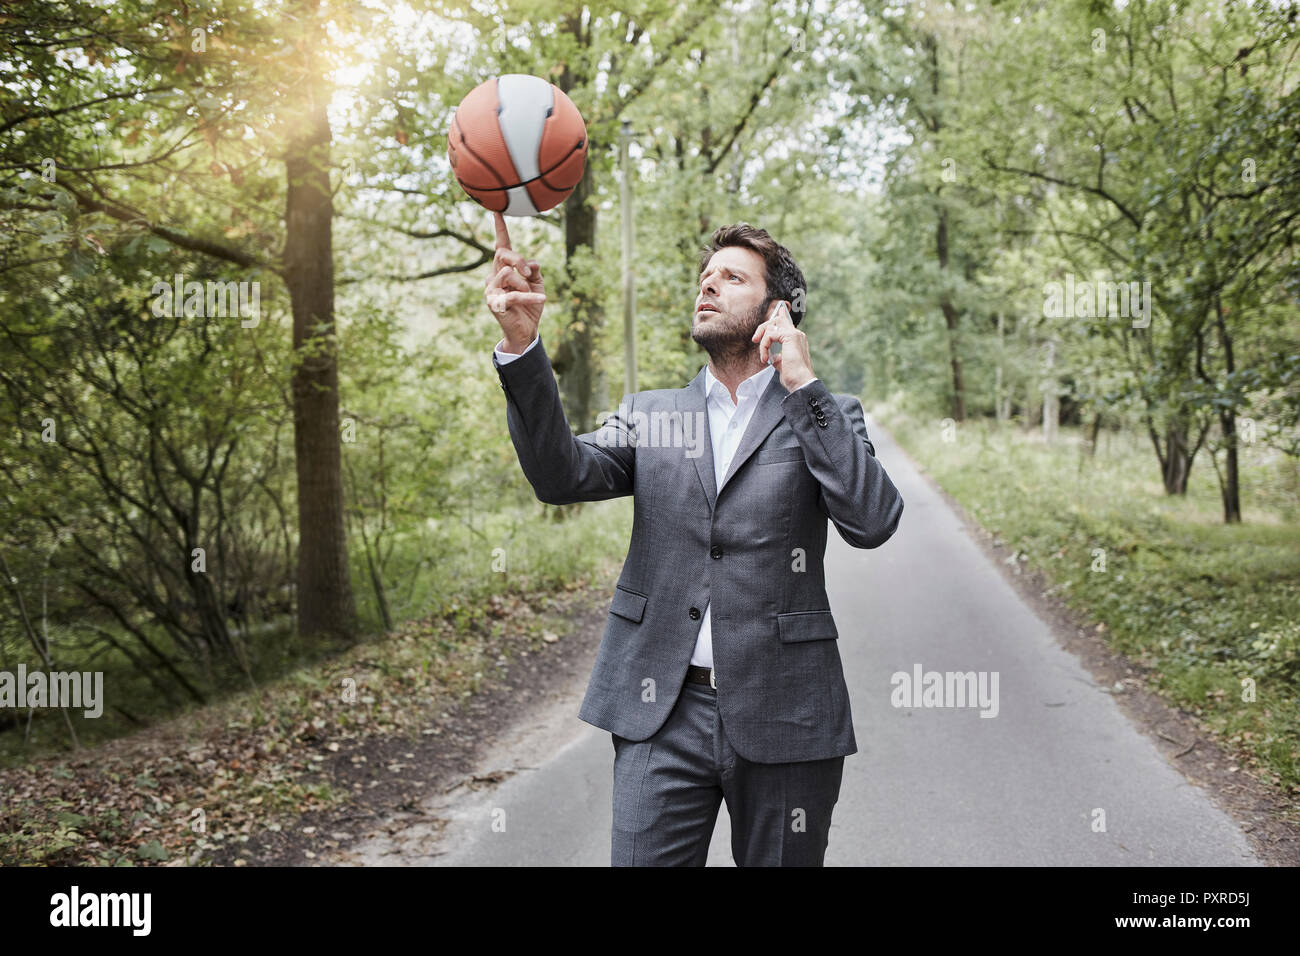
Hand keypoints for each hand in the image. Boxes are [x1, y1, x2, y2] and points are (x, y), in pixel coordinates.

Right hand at [484, 211, 544, 351]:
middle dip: (518, 259)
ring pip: (508, 273)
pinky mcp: (494, 303)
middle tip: (530, 272)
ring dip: (524, 284)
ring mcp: (491, 289)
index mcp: (504, 269)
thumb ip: (534, 272)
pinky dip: (530, 297)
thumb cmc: (530, 306)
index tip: (497, 211)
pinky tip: (542, 300)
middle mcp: (494, 276)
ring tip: (530, 294)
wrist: (526, 331)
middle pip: (502, 255)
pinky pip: (514, 294)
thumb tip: (532, 263)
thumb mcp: (537, 285)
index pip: (501, 246)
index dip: (500, 229)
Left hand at [752, 300, 814, 390]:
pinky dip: (764, 346)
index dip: (778, 315)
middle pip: (777, 319)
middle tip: (755, 340)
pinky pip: (770, 334)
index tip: (773, 313)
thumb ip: (778, 356)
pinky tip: (765, 358)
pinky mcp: (790, 336)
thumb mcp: (782, 364)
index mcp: (797, 339)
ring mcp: (794, 334)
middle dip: (763, 327)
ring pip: (773, 324)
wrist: (801, 382)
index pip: (786, 321)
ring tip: (763, 355)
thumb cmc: (793, 377)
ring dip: (763, 338)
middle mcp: (797, 334)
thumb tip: (772, 355)